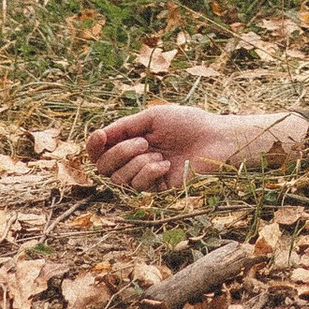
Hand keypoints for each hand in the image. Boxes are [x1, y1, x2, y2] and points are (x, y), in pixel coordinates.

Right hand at [86, 105, 299, 192]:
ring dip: (136, 162)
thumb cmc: (187, 123)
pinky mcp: (157, 191)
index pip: (100, 149)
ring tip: (158, 152)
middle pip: (103, 166)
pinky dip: (149, 172)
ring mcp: (145, 176)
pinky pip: (139, 185)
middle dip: (119, 153)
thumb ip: (124, 127)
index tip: (99, 136)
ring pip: (119, 178)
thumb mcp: (152, 117)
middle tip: (142, 142)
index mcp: (131, 140)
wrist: (215, 139)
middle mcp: (134, 160)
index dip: (93, 146)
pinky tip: (165, 165)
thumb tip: (98, 136)